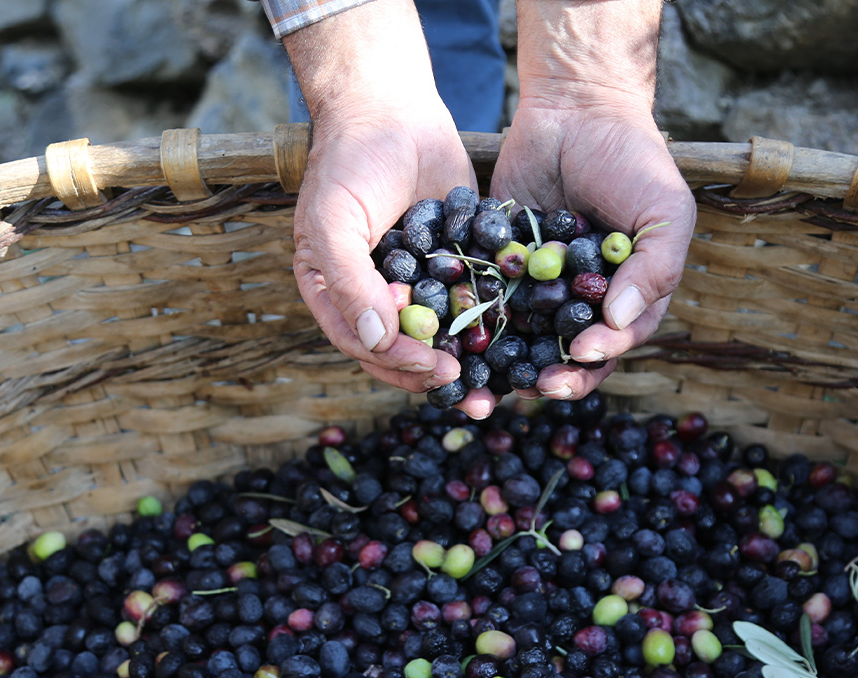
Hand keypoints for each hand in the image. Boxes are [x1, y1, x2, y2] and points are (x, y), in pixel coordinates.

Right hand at [285, 0, 474, 393]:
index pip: (365, 345)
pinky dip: (494, 321)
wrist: (392, 108)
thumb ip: (349, 282)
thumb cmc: (349, 163)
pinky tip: (523, 338)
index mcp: (337, 295)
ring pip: (444, 335)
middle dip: (436, 375)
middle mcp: (377, 296)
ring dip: (470, 363)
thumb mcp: (335, 221)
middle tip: (471, 388)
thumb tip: (375, 340)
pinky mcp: (458, 263)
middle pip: (405, 352)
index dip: (398, 363)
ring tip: (501, 387)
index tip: (434, 370)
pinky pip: (475, 299)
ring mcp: (419, 282)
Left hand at [479, 102, 693, 413]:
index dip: (601, 353)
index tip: (580, 353)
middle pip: (569, 352)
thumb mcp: (663, 211)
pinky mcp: (499, 264)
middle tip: (539, 385)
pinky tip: (462, 341)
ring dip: (511, 366)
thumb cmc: (633, 160)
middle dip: (557, 375)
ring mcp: (538, 284)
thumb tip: (620, 321)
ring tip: (496, 383)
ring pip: (524, 338)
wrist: (576, 108)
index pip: (618, 338)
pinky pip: (487, 300)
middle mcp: (582, 298)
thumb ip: (653, 268)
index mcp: (628, 293)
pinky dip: (475, 324)